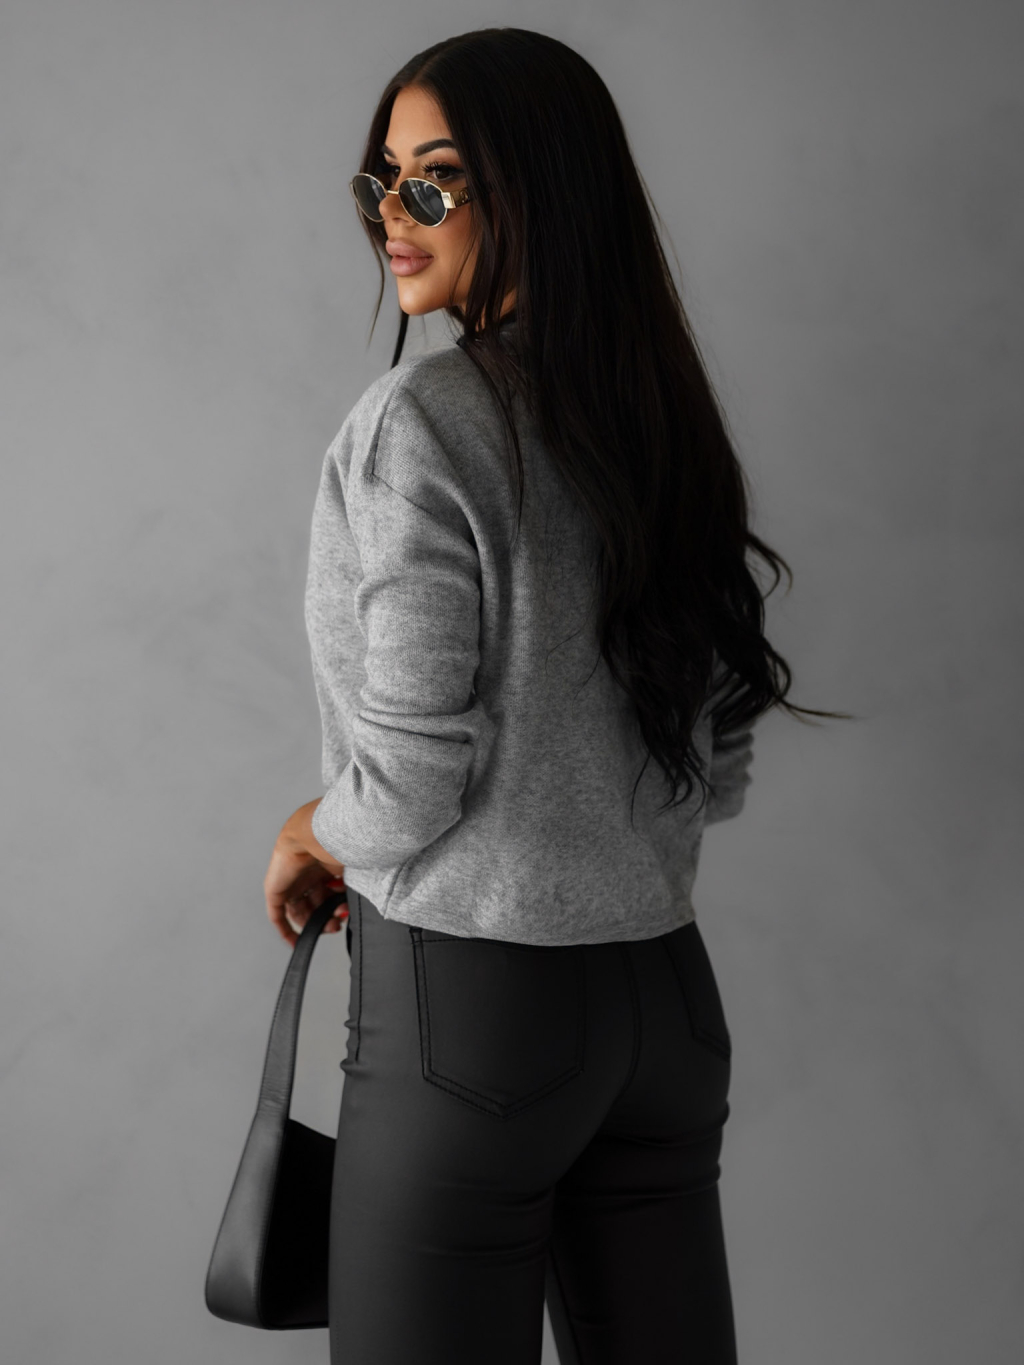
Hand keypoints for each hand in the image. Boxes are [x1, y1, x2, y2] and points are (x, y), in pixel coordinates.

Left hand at [263, 800, 347, 947]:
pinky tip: (297, 942)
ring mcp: (290, 881)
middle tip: (338, 923)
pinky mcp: (275, 889)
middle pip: (315, 904)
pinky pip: (277, 915)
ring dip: (316, 924)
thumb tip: (366, 900)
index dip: (337, 906)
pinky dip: (286, 930)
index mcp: (323, 865)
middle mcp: (306, 873)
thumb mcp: (353, 866)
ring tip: (331, 925)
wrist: (315, 832)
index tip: (347, 914)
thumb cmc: (339, 841)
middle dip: (328, 917)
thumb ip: (357, 883)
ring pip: (301, 911)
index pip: (328, 893)